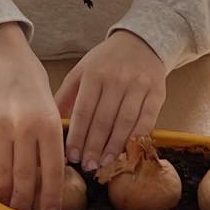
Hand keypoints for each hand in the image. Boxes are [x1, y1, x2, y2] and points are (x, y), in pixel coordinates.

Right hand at [0, 23, 64, 209]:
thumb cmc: (28, 76)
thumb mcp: (49, 102)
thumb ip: (50, 134)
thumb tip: (51, 168)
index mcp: (47, 122)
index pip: (52, 170)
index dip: (51, 196)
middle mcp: (23, 128)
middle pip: (26, 177)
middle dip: (28, 203)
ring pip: (4, 174)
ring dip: (9, 195)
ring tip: (13, 208)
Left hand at [57, 29, 166, 171]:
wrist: (142, 43)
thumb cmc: (106, 61)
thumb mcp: (82, 71)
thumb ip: (66, 95)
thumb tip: (52, 123)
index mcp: (94, 74)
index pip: (83, 112)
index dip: (77, 137)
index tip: (71, 156)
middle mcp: (117, 79)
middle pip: (103, 120)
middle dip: (94, 147)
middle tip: (87, 166)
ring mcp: (139, 86)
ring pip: (125, 123)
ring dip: (113, 147)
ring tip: (104, 163)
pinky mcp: (157, 93)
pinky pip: (147, 120)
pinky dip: (137, 138)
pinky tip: (127, 151)